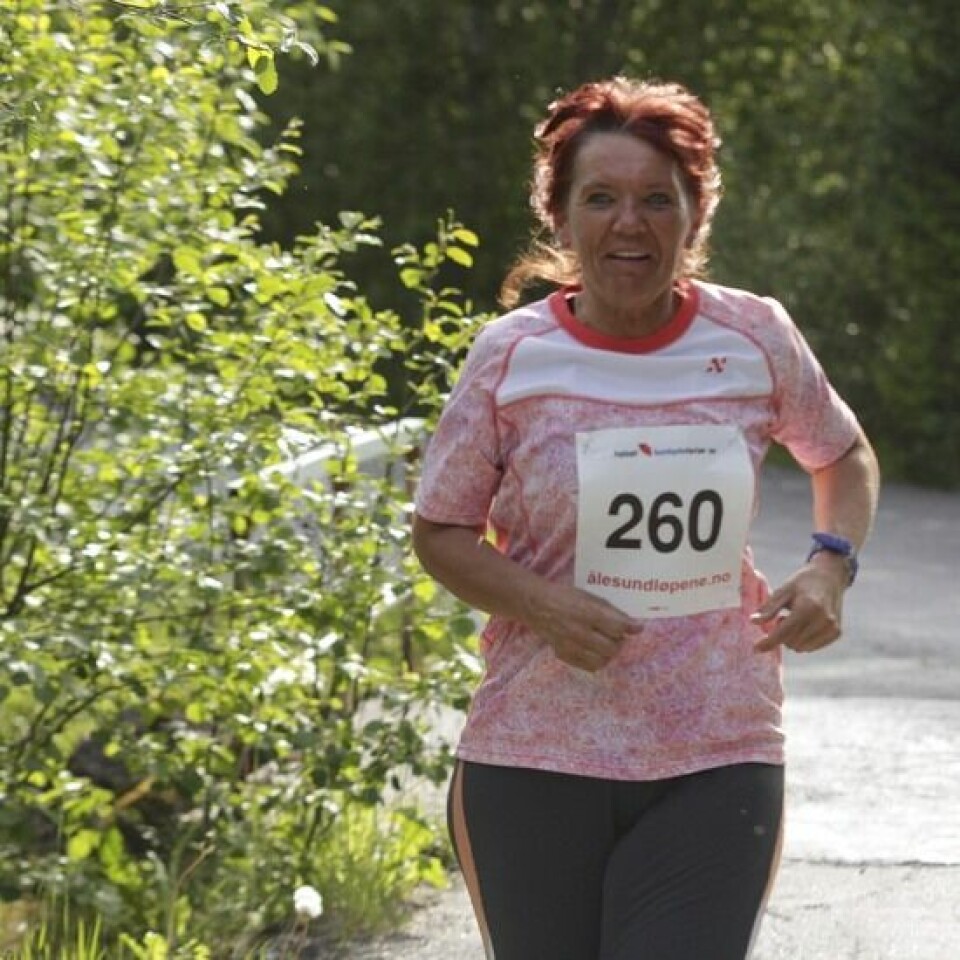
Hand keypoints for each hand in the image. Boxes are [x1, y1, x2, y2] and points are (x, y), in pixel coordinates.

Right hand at [526, 582, 642, 671]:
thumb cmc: (565, 596)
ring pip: (601, 660)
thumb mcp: (589, 596)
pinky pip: (588, 666)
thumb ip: (610, 611)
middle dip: (619, 642)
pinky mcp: (564, 655)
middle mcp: (579, 631)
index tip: (637, 628)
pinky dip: (597, 660)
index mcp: (587, 612)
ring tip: (605, 643)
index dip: (631, 628)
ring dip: (608, 653)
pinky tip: (595, 651)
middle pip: (611, 647)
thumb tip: (633, 626)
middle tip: (616, 635)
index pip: (617, 627)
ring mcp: (570, 645)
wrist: (537, 605)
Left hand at [752, 554, 848, 653]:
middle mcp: (823, 620)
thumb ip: (769, 608)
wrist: (829, 576)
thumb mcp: (783, 591)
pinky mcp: (836, 633)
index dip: (768, 642)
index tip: (755, 648)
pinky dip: (803, 641)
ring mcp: (832, 628)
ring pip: (801, 648)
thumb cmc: (802, 583)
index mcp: (808, 607)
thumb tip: (753, 621)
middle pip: (791, 642)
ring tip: (794, 620)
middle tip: (781, 618)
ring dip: (791, 639)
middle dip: (780, 635)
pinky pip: (812, 647)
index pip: (784, 632)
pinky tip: (804, 625)